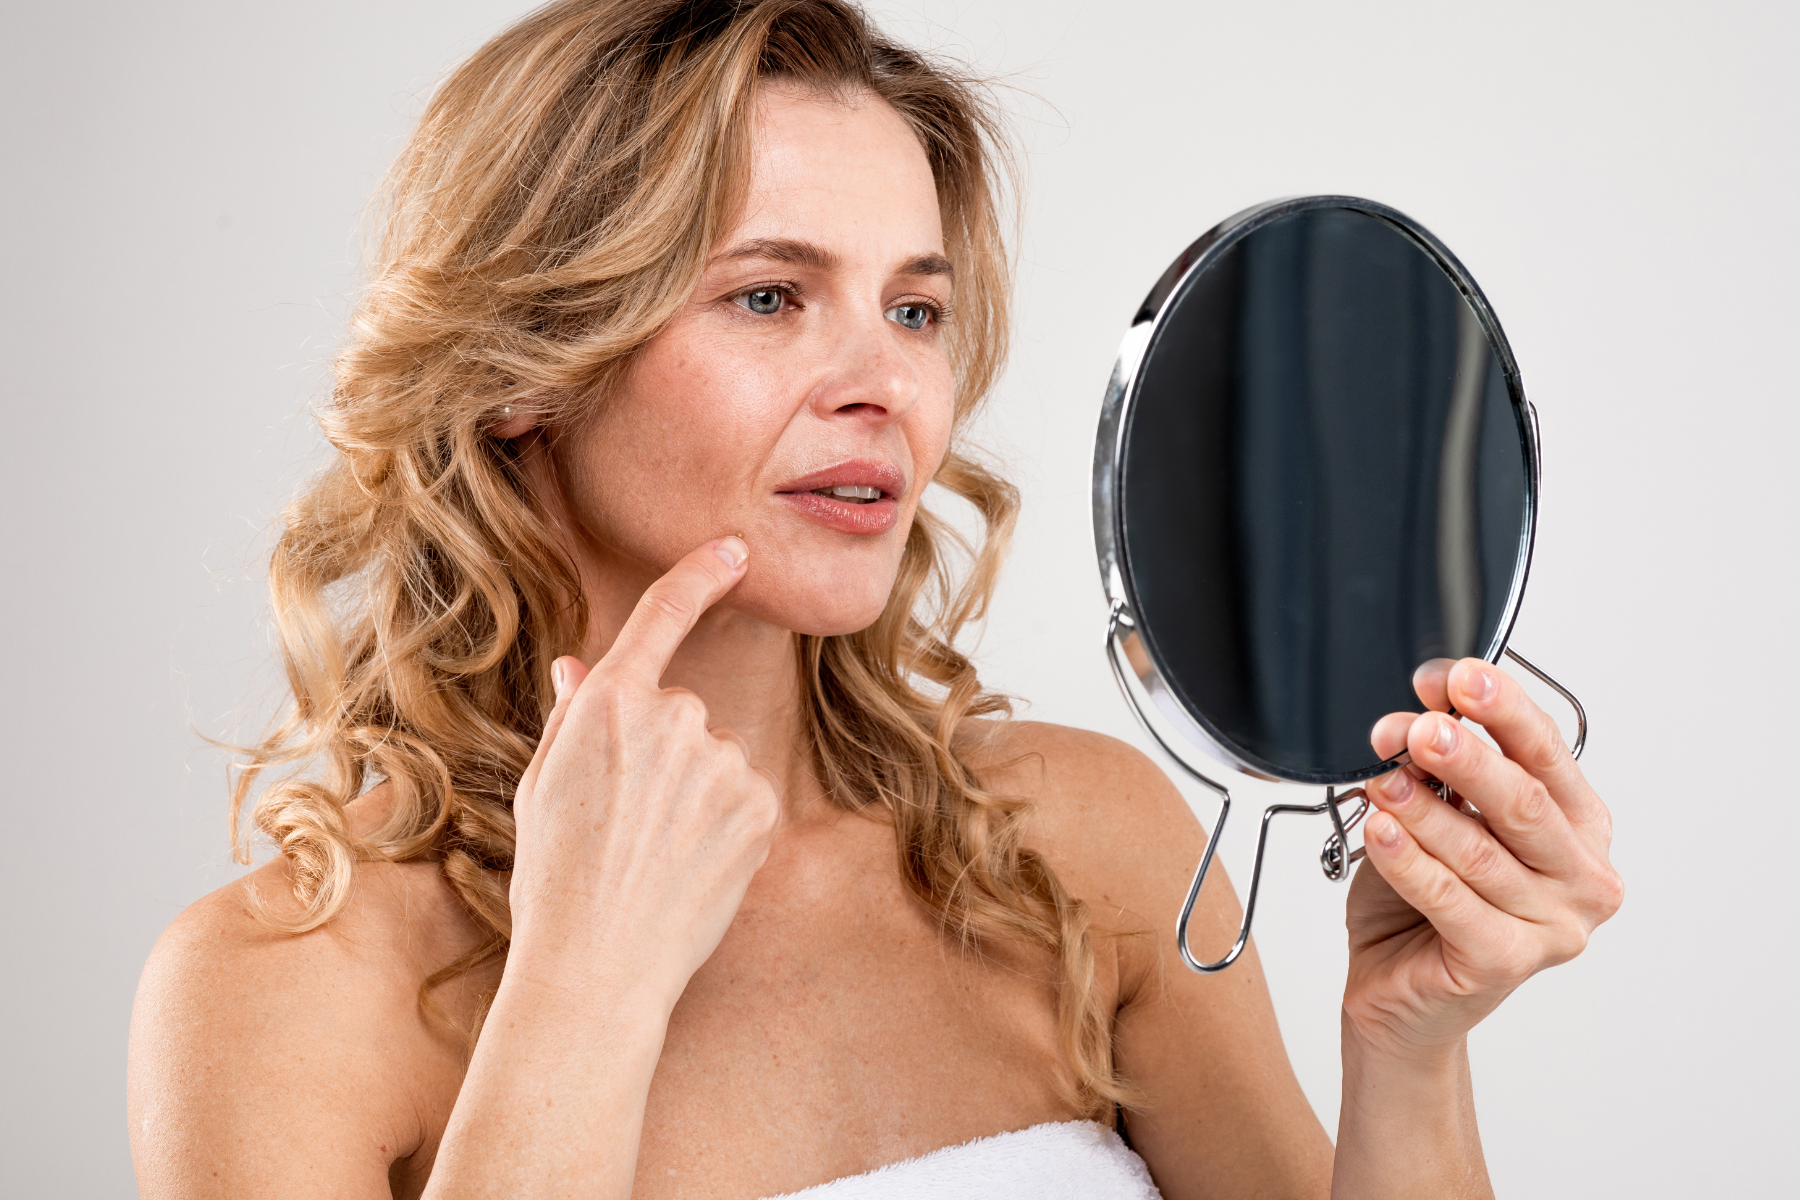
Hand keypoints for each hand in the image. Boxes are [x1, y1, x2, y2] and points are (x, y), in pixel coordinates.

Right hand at [505, 536, 781, 1005]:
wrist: (598, 965)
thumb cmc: (556, 879)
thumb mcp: (543, 786)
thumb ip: (573, 717)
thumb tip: (581, 665)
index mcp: (609, 704)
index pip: (662, 616)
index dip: (702, 574)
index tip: (735, 551)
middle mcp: (671, 718)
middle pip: (680, 711)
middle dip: (660, 752)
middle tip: (622, 820)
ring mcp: (720, 760)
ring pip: (713, 758)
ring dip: (693, 792)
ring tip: (652, 853)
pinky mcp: (757, 804)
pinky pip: (742, 795)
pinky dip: (724, 824)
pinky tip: (690, 865)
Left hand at [1342, 657, 1622, 1061]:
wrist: (1398, 993)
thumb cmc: (1421, 901)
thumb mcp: (1435, 817)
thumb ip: (1440, 769)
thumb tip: (1424, 706)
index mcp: (1579, 826)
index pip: (1546, 753)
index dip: (1500, 709)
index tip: (1456, 676)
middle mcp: (1582, 877)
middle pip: (1523, 802)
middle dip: (1467, 756)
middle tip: (1421, 726)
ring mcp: (1553, 927)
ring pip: (1481, 852)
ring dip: (1425, 809)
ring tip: (1382, 776)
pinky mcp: (1506, 964)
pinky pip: (1451, 901)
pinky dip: (1411, 863)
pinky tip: (1381, 831)